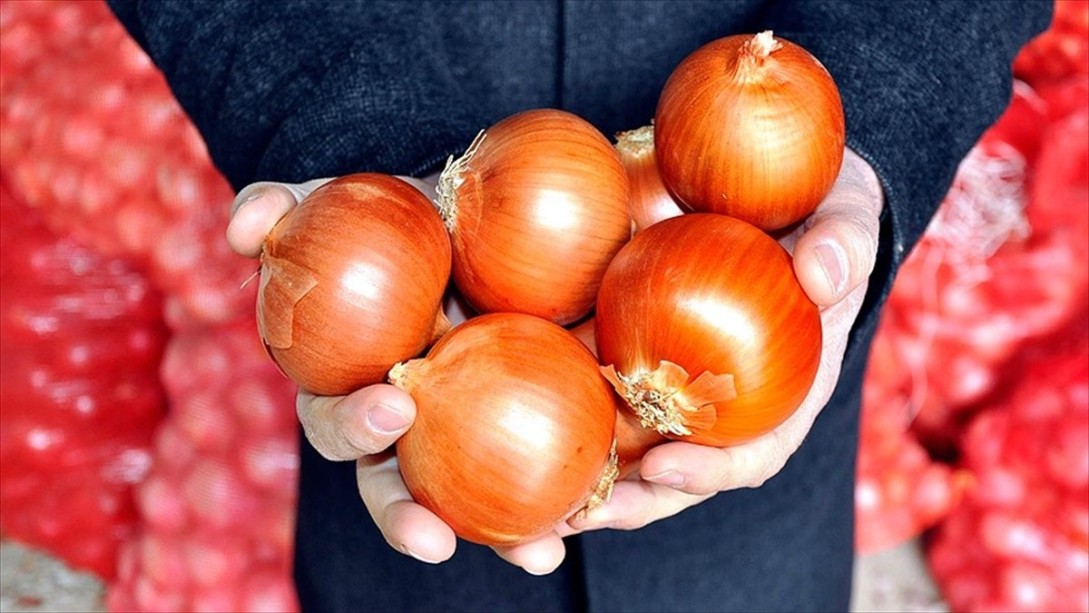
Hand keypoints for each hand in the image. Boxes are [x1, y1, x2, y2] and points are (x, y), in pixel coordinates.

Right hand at [228, 176, 567, 573]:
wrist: (474, 214)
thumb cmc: (394, 216)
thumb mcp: (339, 201)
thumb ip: (282, 208)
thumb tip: (240, 228)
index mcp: (351, 385)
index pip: (337, 421)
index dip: (352, 426)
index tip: (391, 407)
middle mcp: (405, 425)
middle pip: (393, 487)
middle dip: (406, 516)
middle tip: (434, 534)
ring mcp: (463, 433)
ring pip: (473, 503)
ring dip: (501, 539)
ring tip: (538, 554)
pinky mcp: (526, 426)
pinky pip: (547, 472)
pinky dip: (572, 497)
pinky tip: (603, 506)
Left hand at [567, 147, 883, 532]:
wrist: (772, 190)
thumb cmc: (818, 214)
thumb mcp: (846, 216)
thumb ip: (843, 242)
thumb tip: (823, 272)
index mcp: (782, 395)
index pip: (756, 452)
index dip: (715, 470)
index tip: (667, 466)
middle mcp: (723, 406)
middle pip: (680, 472)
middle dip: (635, 502)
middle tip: (585, 515)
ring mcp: (676, 384)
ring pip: (631, 447)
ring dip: (590, 479)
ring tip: (539, 504)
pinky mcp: (633, 350)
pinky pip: (596, 388)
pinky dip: (560, 409)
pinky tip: (511, 414)